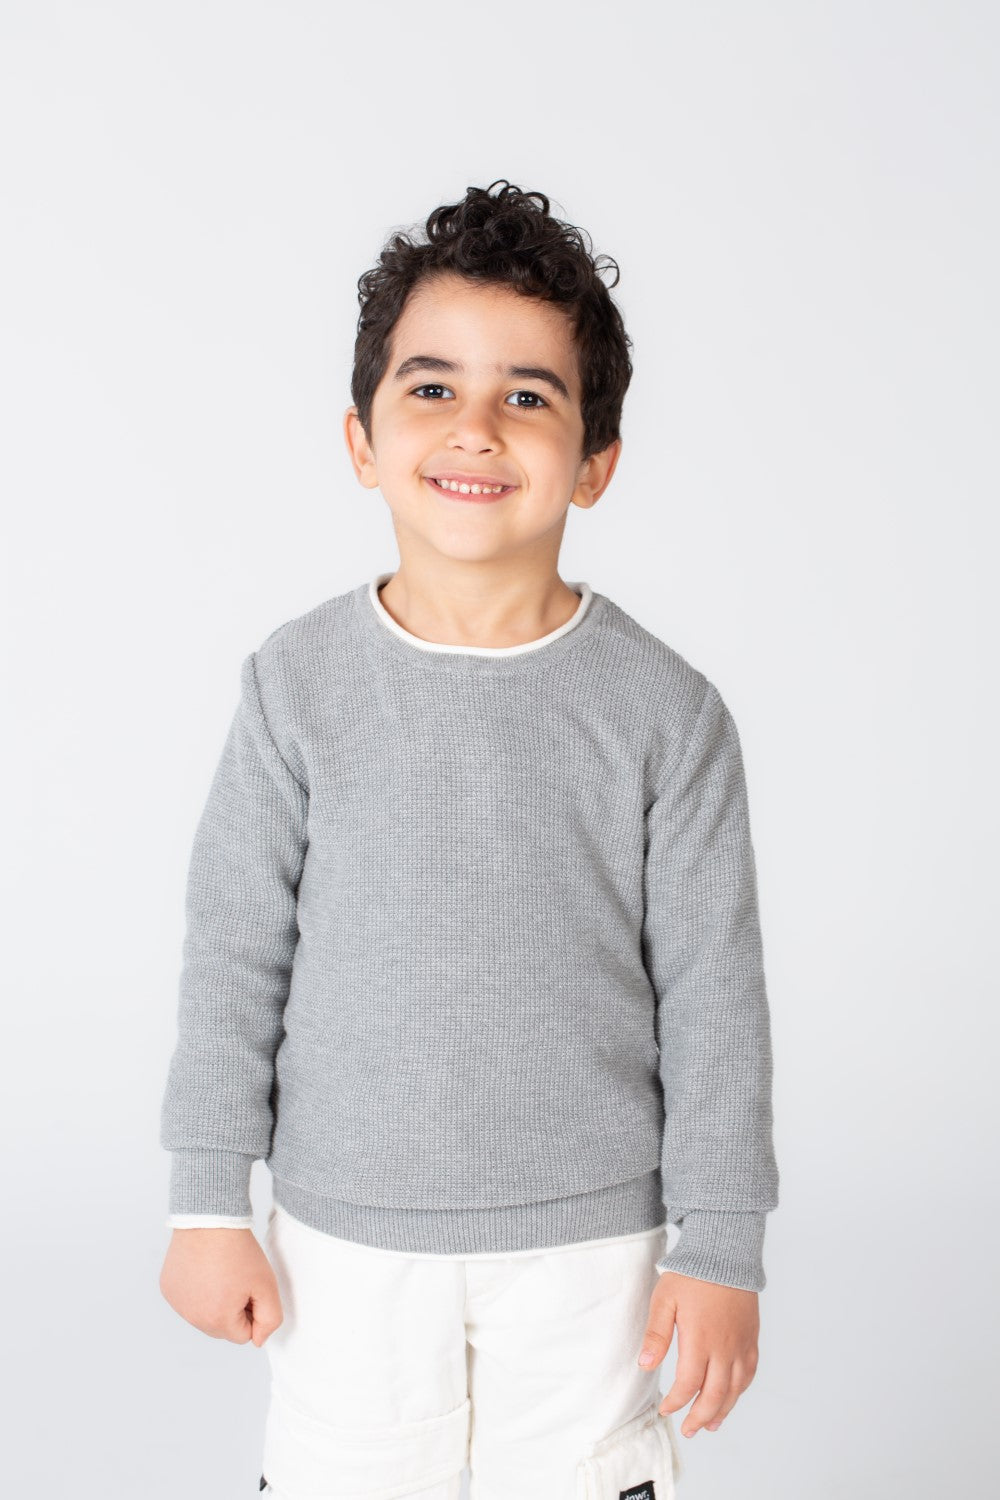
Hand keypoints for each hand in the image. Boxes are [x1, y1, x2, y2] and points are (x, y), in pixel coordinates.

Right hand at [159, 1227, 282, 1346]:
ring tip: (220, 1271)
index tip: (251, 1287)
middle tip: (237, 1279)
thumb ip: (270, 1319)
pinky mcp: (168, 1289)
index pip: (243, 1335)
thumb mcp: (267, 1285)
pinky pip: (188, 1300)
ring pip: (204, 1314)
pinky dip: (197, 1289)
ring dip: (214, 1301)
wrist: (210, 1219)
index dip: (252, 1310)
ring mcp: (177, 1304)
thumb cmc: (238, 1250)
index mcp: (217, 1321)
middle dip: (232, 1309)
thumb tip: (259, 1340)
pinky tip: (203, 1267)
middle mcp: (192, 1318)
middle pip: (222, 1328)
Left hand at [637, 1271, 759, 1437]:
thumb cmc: (691, 1274)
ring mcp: (741, 1343)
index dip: (676, 1402)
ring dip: (722, 1410)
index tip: (666, 1409)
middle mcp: (724, 1347)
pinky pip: (749, 1372)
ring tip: (710, 1425)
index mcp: (700, 1339)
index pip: (689, 1384)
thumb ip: (656, 1334)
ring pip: (735, 1388)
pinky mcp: (751, 1337)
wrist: (725, 1253)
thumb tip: (645, 1365)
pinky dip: (740, 1390)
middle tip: (689, 1430)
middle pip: (715, 1394)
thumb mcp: (664, 1299)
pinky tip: (731, 1396)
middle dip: (700, 1417)